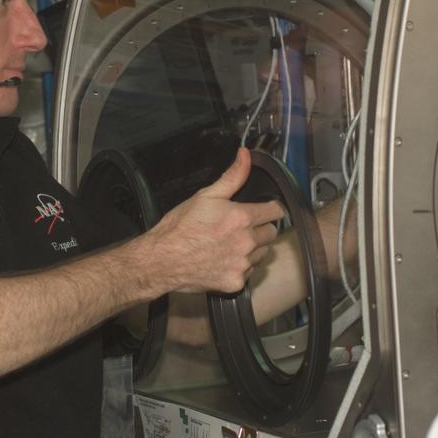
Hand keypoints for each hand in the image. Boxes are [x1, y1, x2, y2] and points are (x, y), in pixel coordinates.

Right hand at [137, 148, 286, 296]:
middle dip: (260, 228)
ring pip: (262, 254)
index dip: (271, 208)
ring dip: (252, 249)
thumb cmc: (179, 228)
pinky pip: (248, 273)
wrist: (161, 260)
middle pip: (271, 234)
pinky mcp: (235, 282)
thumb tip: (245, 156)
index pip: (276, 211)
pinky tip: (223, 260)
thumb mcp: (205, 196)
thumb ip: (232, 176)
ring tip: (229, 245)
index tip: (265, 210)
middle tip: (240, 228)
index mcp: (241, 218)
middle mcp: (246, 242)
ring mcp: (242, 264)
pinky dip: (240, 267)